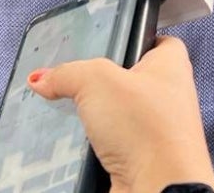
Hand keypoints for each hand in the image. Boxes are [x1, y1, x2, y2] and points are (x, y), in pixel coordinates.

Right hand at [28, 35, 213, 192]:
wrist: (157, 189)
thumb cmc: (147, 129)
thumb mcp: (97, 81)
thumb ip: (67, 73)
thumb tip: (43, 77)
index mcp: (171, 66)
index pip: (157, 40)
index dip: (134, 37)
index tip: (108, 38)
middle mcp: (168, 97)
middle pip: (129, 79)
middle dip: (101, 82)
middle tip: (75, 79)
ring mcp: (156, 131)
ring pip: (118, 115)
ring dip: (95, 117)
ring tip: (71, 112)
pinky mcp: (141, 159)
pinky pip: (112, 145)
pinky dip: (94, 145)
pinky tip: (78, 143)